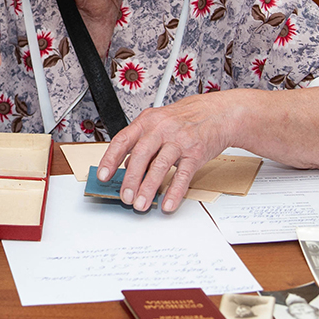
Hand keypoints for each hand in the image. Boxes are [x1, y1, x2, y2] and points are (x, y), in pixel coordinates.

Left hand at [96, 93, 233, 212]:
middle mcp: (161, 129)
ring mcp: (179, 141)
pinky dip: (174, 192)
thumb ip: (140, 142)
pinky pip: (183, 175)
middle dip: (131, 179)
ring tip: (141, 204)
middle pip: (140, 155)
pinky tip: (167, 204)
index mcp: (147, 121)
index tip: (103, 175)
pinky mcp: (195, 153)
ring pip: (159, 167)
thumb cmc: (183, 120)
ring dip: (148, 188)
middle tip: (125, 196)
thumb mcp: (157, 122)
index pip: (123, 140)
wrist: (216, 114)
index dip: (110, 159)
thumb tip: (125, 165)